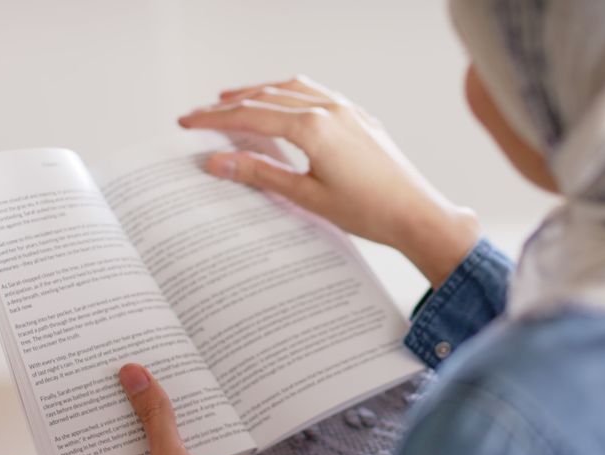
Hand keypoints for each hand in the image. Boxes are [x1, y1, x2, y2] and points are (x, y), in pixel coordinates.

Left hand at [117, 364, 289, 454]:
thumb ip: (156, 420)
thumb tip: (133, 376)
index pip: (119, 432)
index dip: (114, 400)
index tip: (111, 363)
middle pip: (155, 424)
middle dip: (156, 393)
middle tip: (152, 349)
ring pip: (190, 427)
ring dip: (192, 402)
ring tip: (188, 361)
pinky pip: (222, 435)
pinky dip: (225, 417)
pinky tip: (226, 391)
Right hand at [178, 75, 479, 287]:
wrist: (417, 214)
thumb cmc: (369, 212)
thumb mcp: (306, 196)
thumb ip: (260, 173)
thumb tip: (218, 162)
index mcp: (313, 128)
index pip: (250, 116)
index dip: (214, 119)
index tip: (188, 121)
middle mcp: (329, 110)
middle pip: (267, 97)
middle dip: (230, 104)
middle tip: (201, 112)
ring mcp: (347, 110)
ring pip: (292, 89)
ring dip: (260, 92)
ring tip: (234, 99)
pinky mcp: (360, 118)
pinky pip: (317, 93)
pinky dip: (291, 93)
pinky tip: (284, 102)